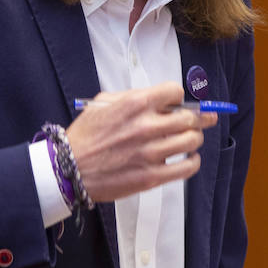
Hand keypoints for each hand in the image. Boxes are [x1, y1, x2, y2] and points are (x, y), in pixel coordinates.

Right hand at [65, 82, 216, 202]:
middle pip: (190, 118)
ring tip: (189, 140)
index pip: (175, 91)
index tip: (177, 104)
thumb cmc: (86, 135)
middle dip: (196, 118)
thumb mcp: (104, 103)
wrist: (69, 169)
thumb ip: (134, 96)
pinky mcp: (152, 176)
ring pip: (193, 141)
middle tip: (197, 121)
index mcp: (135, 104)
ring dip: (194, 139)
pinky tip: (188, 159)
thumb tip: (161, 98)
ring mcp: (151, 153)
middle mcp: (146, 126)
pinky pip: (188, 167)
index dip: (178, 97)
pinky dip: (193, 161)